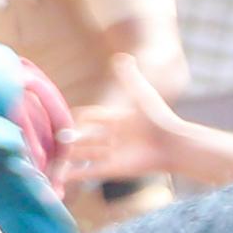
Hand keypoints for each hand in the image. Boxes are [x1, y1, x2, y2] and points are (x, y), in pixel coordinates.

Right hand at [61, 53, 181, 186]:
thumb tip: (122, 56)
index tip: (72, 119)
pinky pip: (88, 172)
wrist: (173, 145)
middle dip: (71, 139)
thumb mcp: (142, 94)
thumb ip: (130, 77)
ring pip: (83, 154)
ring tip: (58, 156)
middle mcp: (112, 136)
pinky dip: (73, 174)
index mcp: (116, 119)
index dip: (81, 118)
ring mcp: (111, 153)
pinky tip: (60, 175)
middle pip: (83, 137)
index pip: (90, 117)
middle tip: (60, 139)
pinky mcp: (112, 169)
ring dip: (71, 155)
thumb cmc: (159, 119)